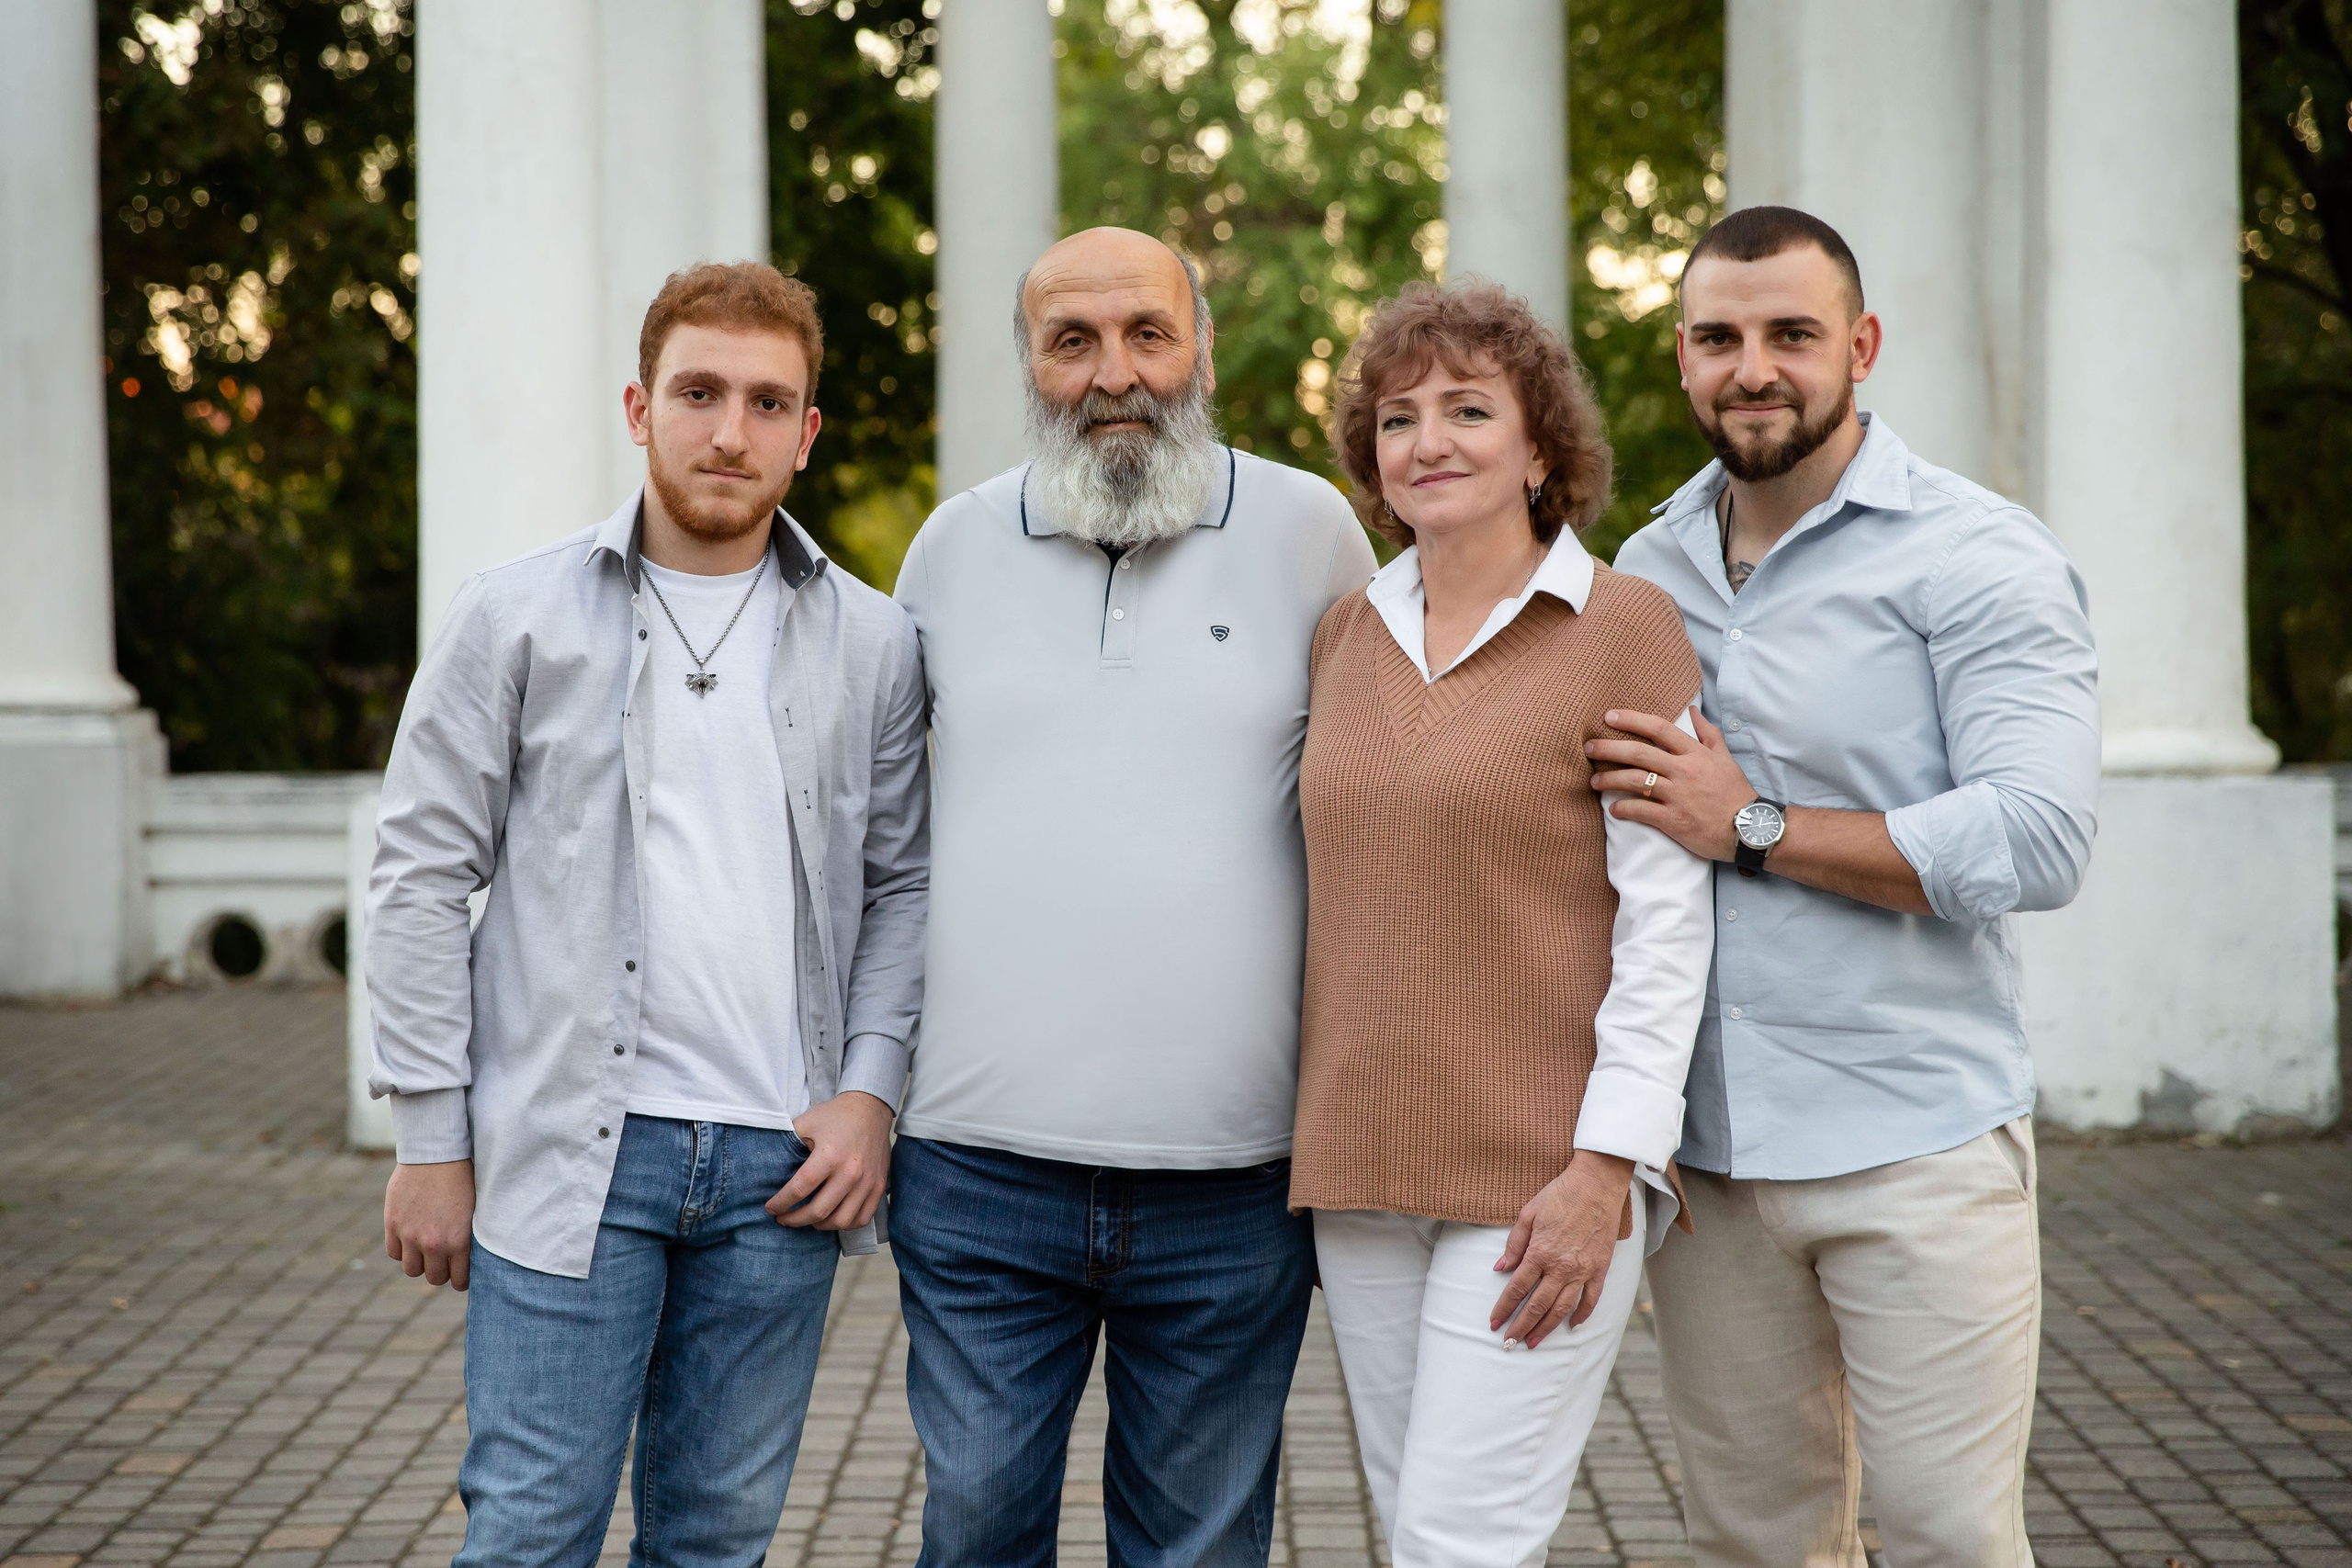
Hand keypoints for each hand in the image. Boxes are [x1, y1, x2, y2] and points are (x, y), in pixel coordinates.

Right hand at [384, 1160, 474, 1289]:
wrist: (437, 1153)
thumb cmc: (464, 1178)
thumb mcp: (475, 1211)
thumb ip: (469, 1238)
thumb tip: (469, 1260)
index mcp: (459, 1241)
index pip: (458, 1281)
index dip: (460, 1280)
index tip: (460, 1275)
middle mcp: (433, 1243)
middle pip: (434, 1278)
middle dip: (441, 1272)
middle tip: (445, 1262)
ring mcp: (410, 1235)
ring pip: (412, 1269)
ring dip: (420, 1263)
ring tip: (427, 1251)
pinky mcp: (393, 1224)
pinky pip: (394, 1253)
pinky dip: (402, 1250)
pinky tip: (411, 1239)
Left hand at [767, 1091, 893, 1231]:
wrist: (870, 1108)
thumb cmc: (835, 1116)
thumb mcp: (806, 1123)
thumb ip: (788, 1144)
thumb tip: (769, 1166)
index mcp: (829, 1155)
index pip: (800, 1189)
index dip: (781, 1203)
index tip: (770, 1208)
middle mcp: (850, 1172)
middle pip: (818, 1211)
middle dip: (795, 1219)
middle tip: (783, 1218)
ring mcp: (867, 1182)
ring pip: (841, 1221)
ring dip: (819, 1225)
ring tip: (808, 1219)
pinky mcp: (878, 1186)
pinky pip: (862, 1218)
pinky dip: (846, 1224)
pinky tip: (832, 1218)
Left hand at [1489, 1152, 1633, 1349]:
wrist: (1597, 1184)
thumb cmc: (1560, 1194)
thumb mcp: (1528, 1213)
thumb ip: (1514, 1244)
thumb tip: (1500, 1268)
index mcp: (1540, 1252)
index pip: (1517, 1288)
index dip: (1504, 1308)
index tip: (1494, 1323)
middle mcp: (1561, 1266)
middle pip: (1537, 1305)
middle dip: (1521, 1326)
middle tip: (1509, 1344)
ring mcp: (1583, 1270)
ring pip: (1562, 1308)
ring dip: (1546, 1328)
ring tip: (1534, 1342)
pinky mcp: (1600, 1269)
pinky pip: (1591, 1299)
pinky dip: (1581, 1315)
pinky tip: (1571, 1326)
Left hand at [1586, 706, 1753, 861]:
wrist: (1749, 828)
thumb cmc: (1735, 792)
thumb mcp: (1725, 757)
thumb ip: (1707, 733)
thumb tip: (1692, 709)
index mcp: (1695, 754)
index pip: (1658, 728)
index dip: (1631, 719)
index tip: (1609, 716)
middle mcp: (1684, 771)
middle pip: (1638, 753)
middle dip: (1609, 748)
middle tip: (1588, 747)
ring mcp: (1677, 796)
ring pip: (1634, 781)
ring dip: (1609, 779)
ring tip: (1594, 781)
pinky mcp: (1673, 820)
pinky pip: (1640, 811)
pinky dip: (1622, 808)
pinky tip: (1613, 808)